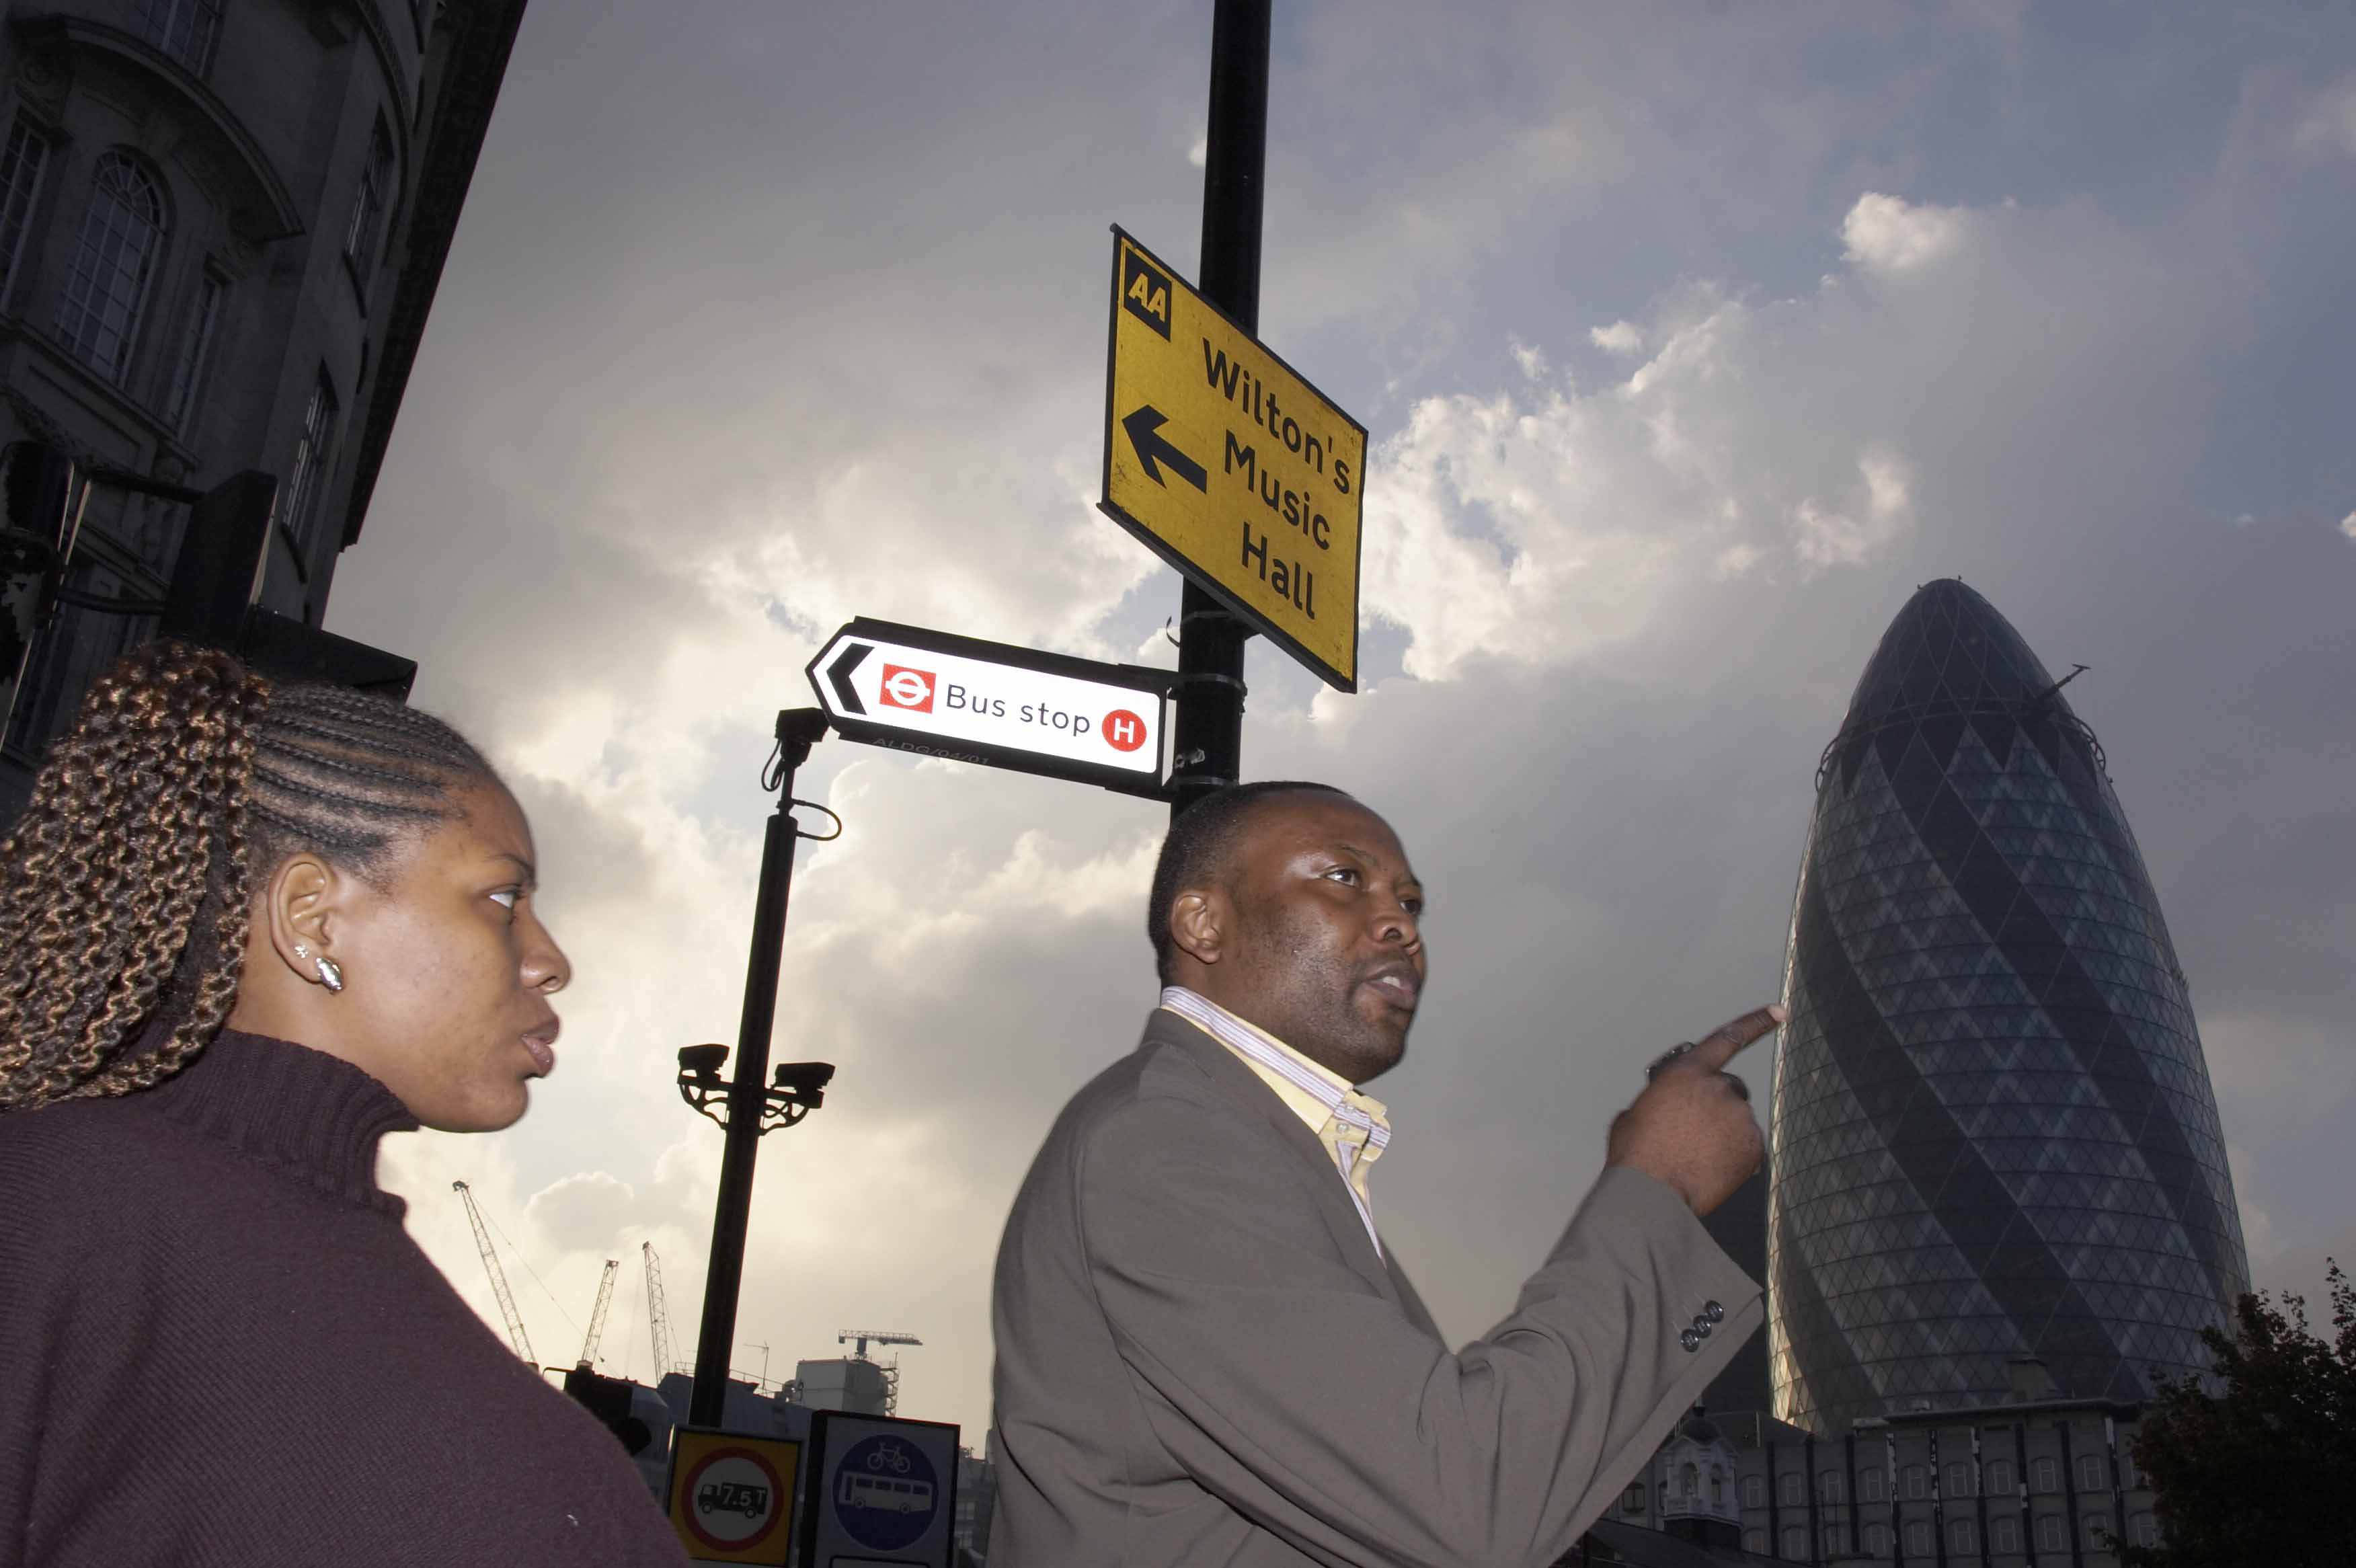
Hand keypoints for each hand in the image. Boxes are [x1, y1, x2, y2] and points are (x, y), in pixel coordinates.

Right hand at [1604, 1004, 1781, 1216]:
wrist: (1651, 1193)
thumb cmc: (1636, 1155)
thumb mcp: (1635, 1113)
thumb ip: (1660, 1099)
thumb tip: (1665, 1111)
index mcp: (1685, 1073)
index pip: (1727, 1038)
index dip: (1756, 1022)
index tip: (1779, 1012)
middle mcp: (1718, 1087)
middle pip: (1729, 1090)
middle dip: (1716, 1107)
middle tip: (1693, 1134)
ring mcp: (1739, 1117)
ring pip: (1737, 1122)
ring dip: (1723, 1135)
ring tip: (1695, 1157)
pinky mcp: (1753, 1146)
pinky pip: (1748, 1148)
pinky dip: (1735, 1158)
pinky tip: (1711, 1170)